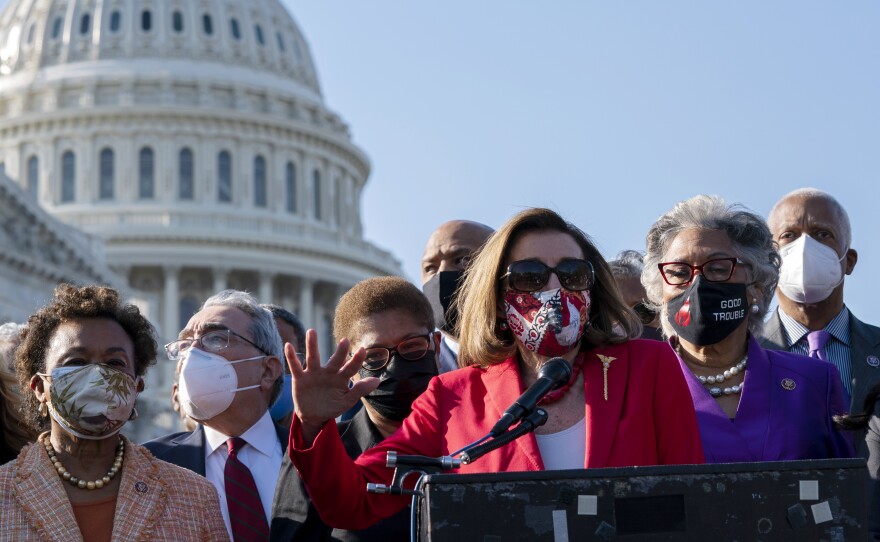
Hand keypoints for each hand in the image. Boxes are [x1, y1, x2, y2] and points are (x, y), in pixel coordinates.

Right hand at [286, 329, 378, 443]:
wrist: (314, 416)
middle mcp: (328, 372)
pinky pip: (295, 366)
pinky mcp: (300, 378)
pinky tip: (288, 345)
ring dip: (312, 345)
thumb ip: (360, 390)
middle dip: (340, 352)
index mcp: (341, 377)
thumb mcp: (347, 401)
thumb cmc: (333, 405)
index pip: (351, 367)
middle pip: (334, 360)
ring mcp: (314, 374)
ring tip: (311, 331)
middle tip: (345, 341)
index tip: (362, 350)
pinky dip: (291, 357)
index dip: (357, 360)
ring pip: (313, 358)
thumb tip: (377, 380)